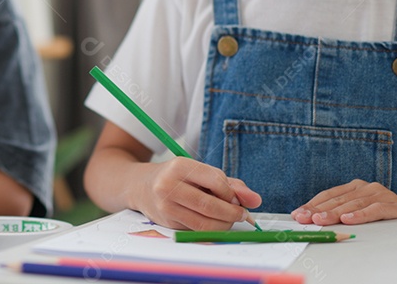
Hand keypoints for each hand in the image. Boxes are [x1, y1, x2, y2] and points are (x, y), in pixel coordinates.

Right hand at [132, 157, 261, 230]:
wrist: (141, 186)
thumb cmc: (177, 177)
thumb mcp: (201, 172)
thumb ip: (231, 184)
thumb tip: (255, 200)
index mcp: (179, 166)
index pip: (216, 181)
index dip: (231, 193)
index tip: (236, 198)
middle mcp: (168, 185)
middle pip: (210, 206)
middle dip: (233, 213)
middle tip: (242, 214)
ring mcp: (165, 206)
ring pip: (204, 223)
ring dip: (224, 224)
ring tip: (229, 219)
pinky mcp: (166, 223)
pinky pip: (196, 230)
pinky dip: (211, 229)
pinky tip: (213, 222)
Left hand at [292, 179, 396, 225]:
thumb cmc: (380, 218)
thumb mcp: (357, 213)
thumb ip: (338, 213)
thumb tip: (311, 219)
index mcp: (354, 187)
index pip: (329, 195)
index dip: (312, 204)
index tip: (298, 214)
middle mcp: (366, 187)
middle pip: (338, 199)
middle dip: (319, 210)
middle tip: (305, 218)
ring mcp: (380, 193)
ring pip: (352, 204)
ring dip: (334, 213)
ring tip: (321, 220)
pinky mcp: (392, 204)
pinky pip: (374, 209)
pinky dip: (360, 214)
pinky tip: (348, 219)